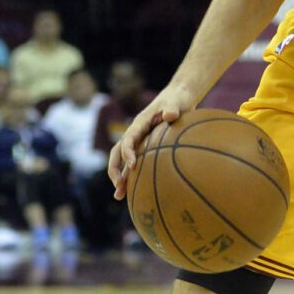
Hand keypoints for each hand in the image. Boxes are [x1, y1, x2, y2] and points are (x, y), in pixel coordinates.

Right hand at [107, 84, 193, 198]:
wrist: (178, 98)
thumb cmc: (177, 99)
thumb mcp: (176, 101)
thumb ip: (172, 108)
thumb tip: (170, 115)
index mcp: (140, 122)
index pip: (128, 138)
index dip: (128, 151)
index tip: (133, 165)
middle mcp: (135, 133)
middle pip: (117, 152)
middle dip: (115, 169)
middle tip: (118, 185)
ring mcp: (139, 141)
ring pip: (123, 161)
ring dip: (120, 177)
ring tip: (119, 196)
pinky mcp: (146, 147)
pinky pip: (137, 163)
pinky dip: (134, 177)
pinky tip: (137, 193)